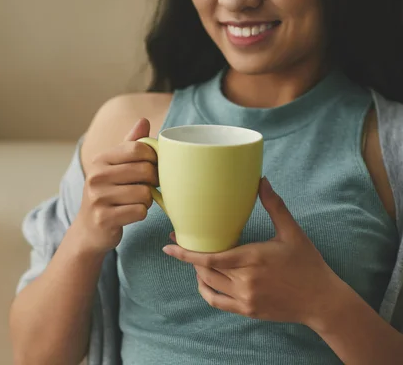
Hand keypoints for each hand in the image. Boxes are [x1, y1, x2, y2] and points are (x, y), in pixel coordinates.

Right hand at [73, 118, 158, 254]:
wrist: (88, 230)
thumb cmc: (107, 194)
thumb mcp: (114, 167)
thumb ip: (130, 144)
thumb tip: (144, 120)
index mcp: (100, 159)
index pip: (139, 148)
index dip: (154, 158)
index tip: (153, 167)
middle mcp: (96, 176)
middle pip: (145, 170)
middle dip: (153, 181)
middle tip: (147, 187)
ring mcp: (98, 198)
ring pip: (145, 193)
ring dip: (147, 200)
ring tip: (135, 202)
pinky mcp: (104, 218)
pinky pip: (140, 211)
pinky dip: (141, 214)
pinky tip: (130, 214)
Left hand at [163, 178, 344, 326]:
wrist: (323, 301)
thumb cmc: (308, 264)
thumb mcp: (292, 233)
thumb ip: (274, 206)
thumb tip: (262, 181)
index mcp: (252, 258)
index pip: (209, 257)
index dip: (185, 252)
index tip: (168, 244)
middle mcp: (245, 280)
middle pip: (204, 269)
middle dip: (189, 256)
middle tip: (179, 242)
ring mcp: (245, 298)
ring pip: (208, 285)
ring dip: (197, 271)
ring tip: (195, 258)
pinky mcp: (247, 310)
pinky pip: (216, 302)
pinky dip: (205, 291)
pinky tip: (203, 280)